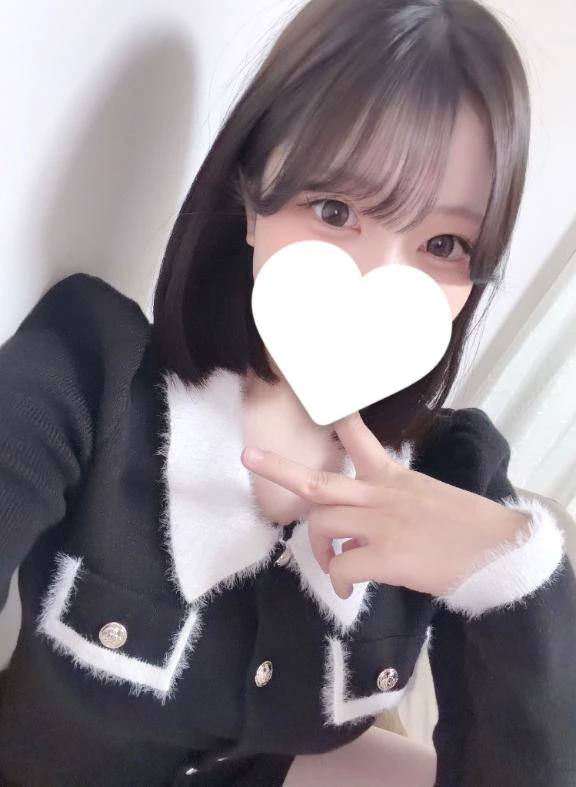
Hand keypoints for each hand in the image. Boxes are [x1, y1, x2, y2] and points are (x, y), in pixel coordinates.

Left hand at [241, 412, 529, 598]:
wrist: (496, 550)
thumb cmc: (466, 525)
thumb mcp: (427, 495)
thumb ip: (392, 498)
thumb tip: (364, 519)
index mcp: (393, 477)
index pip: (360, 439)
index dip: (335, 422)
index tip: (313, 406)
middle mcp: (380, 496)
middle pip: (319, 482)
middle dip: (279, 469)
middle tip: (249, 457)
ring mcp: (379, 526)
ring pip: (323, 525)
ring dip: (318, 546)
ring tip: (332, 560)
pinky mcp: (384, 557)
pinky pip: (342, 567)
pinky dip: (338, 579)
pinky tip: (348, 587)